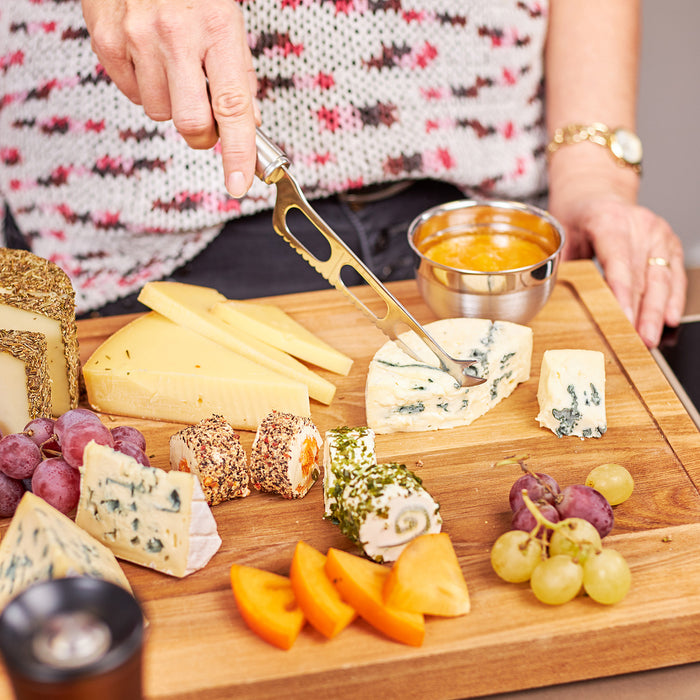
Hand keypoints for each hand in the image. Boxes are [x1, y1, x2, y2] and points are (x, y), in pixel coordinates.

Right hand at [81, 0, 258, 196]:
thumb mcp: (227, 21)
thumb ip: (239, 75)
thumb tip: (249, 124)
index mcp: (218, 29)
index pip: (233, 107)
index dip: (238, 153)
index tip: (238, 184)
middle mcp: (176, 34)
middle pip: (192, 123)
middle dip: (202, 133)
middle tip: (205, 115)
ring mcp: (137, 37)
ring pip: (159, 113)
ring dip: (170, 104)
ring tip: (172, 67)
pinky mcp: (106, 40)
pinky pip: (131, 94)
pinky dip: (143, 87)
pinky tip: (148, 58)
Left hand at [553, 195, 686, 347]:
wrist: (597, 190)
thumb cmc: (578, 213)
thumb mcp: (562, 232)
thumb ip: (562, 262)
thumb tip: (552, 294)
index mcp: (609, 222)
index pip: (618, 265)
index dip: (623, 295)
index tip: (625, 320)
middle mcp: (639, 226)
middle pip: (643, 276)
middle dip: (643, 312)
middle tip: (641, 340)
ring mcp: (657, 233)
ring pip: (663, 278)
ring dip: (659, 311)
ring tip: (652, 337)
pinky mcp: (668, 241)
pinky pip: (674, 273)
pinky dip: (673, 296)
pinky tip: (670, 318)